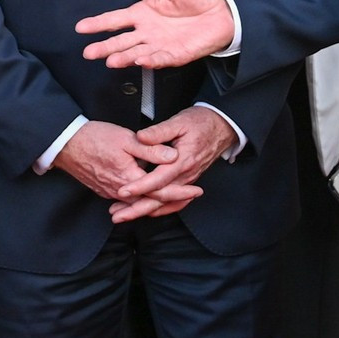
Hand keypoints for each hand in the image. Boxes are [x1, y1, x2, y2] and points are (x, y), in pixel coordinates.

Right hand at [52, 122, 187, 218]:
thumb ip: (151, 148)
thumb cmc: (94, 138)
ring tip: (178, 198)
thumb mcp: (126, 138)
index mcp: (129, 178)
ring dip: (159, 202)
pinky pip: (128, 201)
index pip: (160, 191)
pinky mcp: (105, 190)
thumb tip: (173, 156)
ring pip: (139, 203)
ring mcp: (111, 193)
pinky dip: (142, 200)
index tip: (196, 190)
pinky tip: (151, 195)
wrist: (66, 144)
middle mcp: (120, 191)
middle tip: (193, 196)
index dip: (180, 192)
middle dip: (174, 201)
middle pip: (152, 202)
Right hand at [77, 0, 234, 68]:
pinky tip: (139, 60)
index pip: (115, 20)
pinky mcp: (174, 55)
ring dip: (123, 57)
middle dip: (104, 47)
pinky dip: (149, 60)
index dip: (98, 24)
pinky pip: (159, 59)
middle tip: (88, 53)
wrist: (222, 13)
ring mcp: (159, 45)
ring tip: (110, 60)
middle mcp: (147, 32)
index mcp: (143, 14)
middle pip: (121, 41)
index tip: (81, 27)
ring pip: (135, 52)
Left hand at [120, 108, 239, 222]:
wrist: (221, 127)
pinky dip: (160, 209)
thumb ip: (159, 131)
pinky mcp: (188, 181)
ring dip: (144, 211)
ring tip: (123, 216)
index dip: (139, 186)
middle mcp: (186, 174)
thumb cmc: (200, 122)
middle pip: (160, 198)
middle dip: (137, 208)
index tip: (122, 191)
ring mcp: (188, 180)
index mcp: (183, 160)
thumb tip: (141, 137)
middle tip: (117, 215)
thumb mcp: (179, 121)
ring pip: (165, 202)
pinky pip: (174, 202)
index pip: (158, 179)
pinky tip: (147, 212)